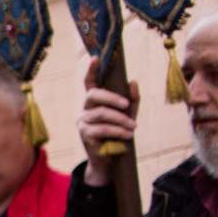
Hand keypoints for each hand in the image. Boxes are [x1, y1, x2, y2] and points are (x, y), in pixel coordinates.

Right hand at [76, 70, 138, 186]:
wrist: (111, 159)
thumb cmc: (119, 132)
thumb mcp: (129, 114)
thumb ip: (132, 99)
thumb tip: (133, 82)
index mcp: (95, 100)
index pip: (90, 82)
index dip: (92, 70)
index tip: (97, 57)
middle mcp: (86, 108)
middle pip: (94, 95)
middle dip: (112, 98)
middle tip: (127, 105)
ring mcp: (83, 121)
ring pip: (101, 114)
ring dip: (120, 119)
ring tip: (134, 126)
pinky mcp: (85, 134)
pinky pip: (103, 129)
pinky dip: (118, 131)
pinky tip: (128, 134)